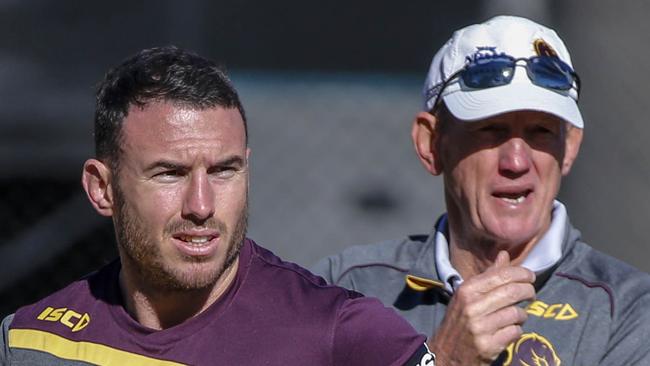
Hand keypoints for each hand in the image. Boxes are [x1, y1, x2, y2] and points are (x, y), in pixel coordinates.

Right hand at [427, 251, 534, 365]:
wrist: (446, 353)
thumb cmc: (460, 320)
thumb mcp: (467, 295)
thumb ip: (488, 276)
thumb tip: (504, 254)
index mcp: (467, 290)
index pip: (502, 275)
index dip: (522, 273)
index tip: (530, 276)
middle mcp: (472, 307)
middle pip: (513, 292)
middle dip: (528, 291)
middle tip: (531, 293)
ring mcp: (480, 327)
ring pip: (517, 313)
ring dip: (522, 314)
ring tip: (516, 315)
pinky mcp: (488, 346)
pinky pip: (515, 332)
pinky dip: (517, 330)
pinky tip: (509, 329)